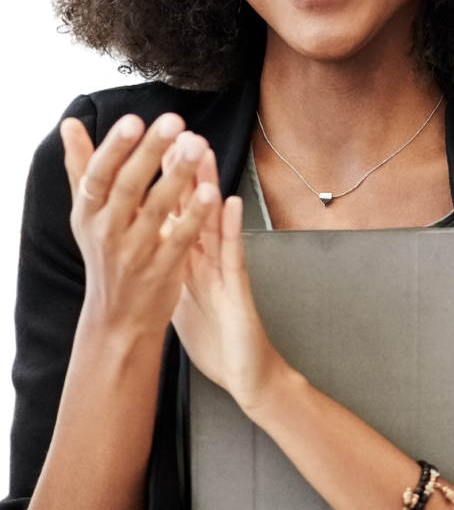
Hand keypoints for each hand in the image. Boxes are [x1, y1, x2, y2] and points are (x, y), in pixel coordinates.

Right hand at [61, 112, 215, 340]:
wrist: (115, 317)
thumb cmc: (105, 252)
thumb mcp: (88, 212)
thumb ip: (82, 167)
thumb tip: (70, 124)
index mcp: (88, 212)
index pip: (98, 175)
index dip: (114, 149)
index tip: (133, 120)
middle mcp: (106, 231)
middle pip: (128, 187)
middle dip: (150, 153)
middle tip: (174, 121)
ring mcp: (133, 252)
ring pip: (156, 210)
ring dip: (177, 177)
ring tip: (197, 146)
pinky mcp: (160, 270)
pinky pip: (180, 240)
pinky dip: (195, 217)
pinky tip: (213, 193)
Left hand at [169, 147, 288, 416]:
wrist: (248, 376)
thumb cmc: (219, 342)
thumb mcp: (187, 303)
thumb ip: (174, 277)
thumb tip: (152, 259)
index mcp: (192, 265)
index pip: (175, 217)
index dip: (162, 187)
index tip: (149, 153)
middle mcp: (209, 261)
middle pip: (195, 210)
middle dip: (184, 173)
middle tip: (176, 134)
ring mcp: (226, 271)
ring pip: (216, 222)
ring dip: (210, 187)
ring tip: (203, 152)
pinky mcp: (238, 288)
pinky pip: (233, 255)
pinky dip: (232, 228)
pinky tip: (230, 204)